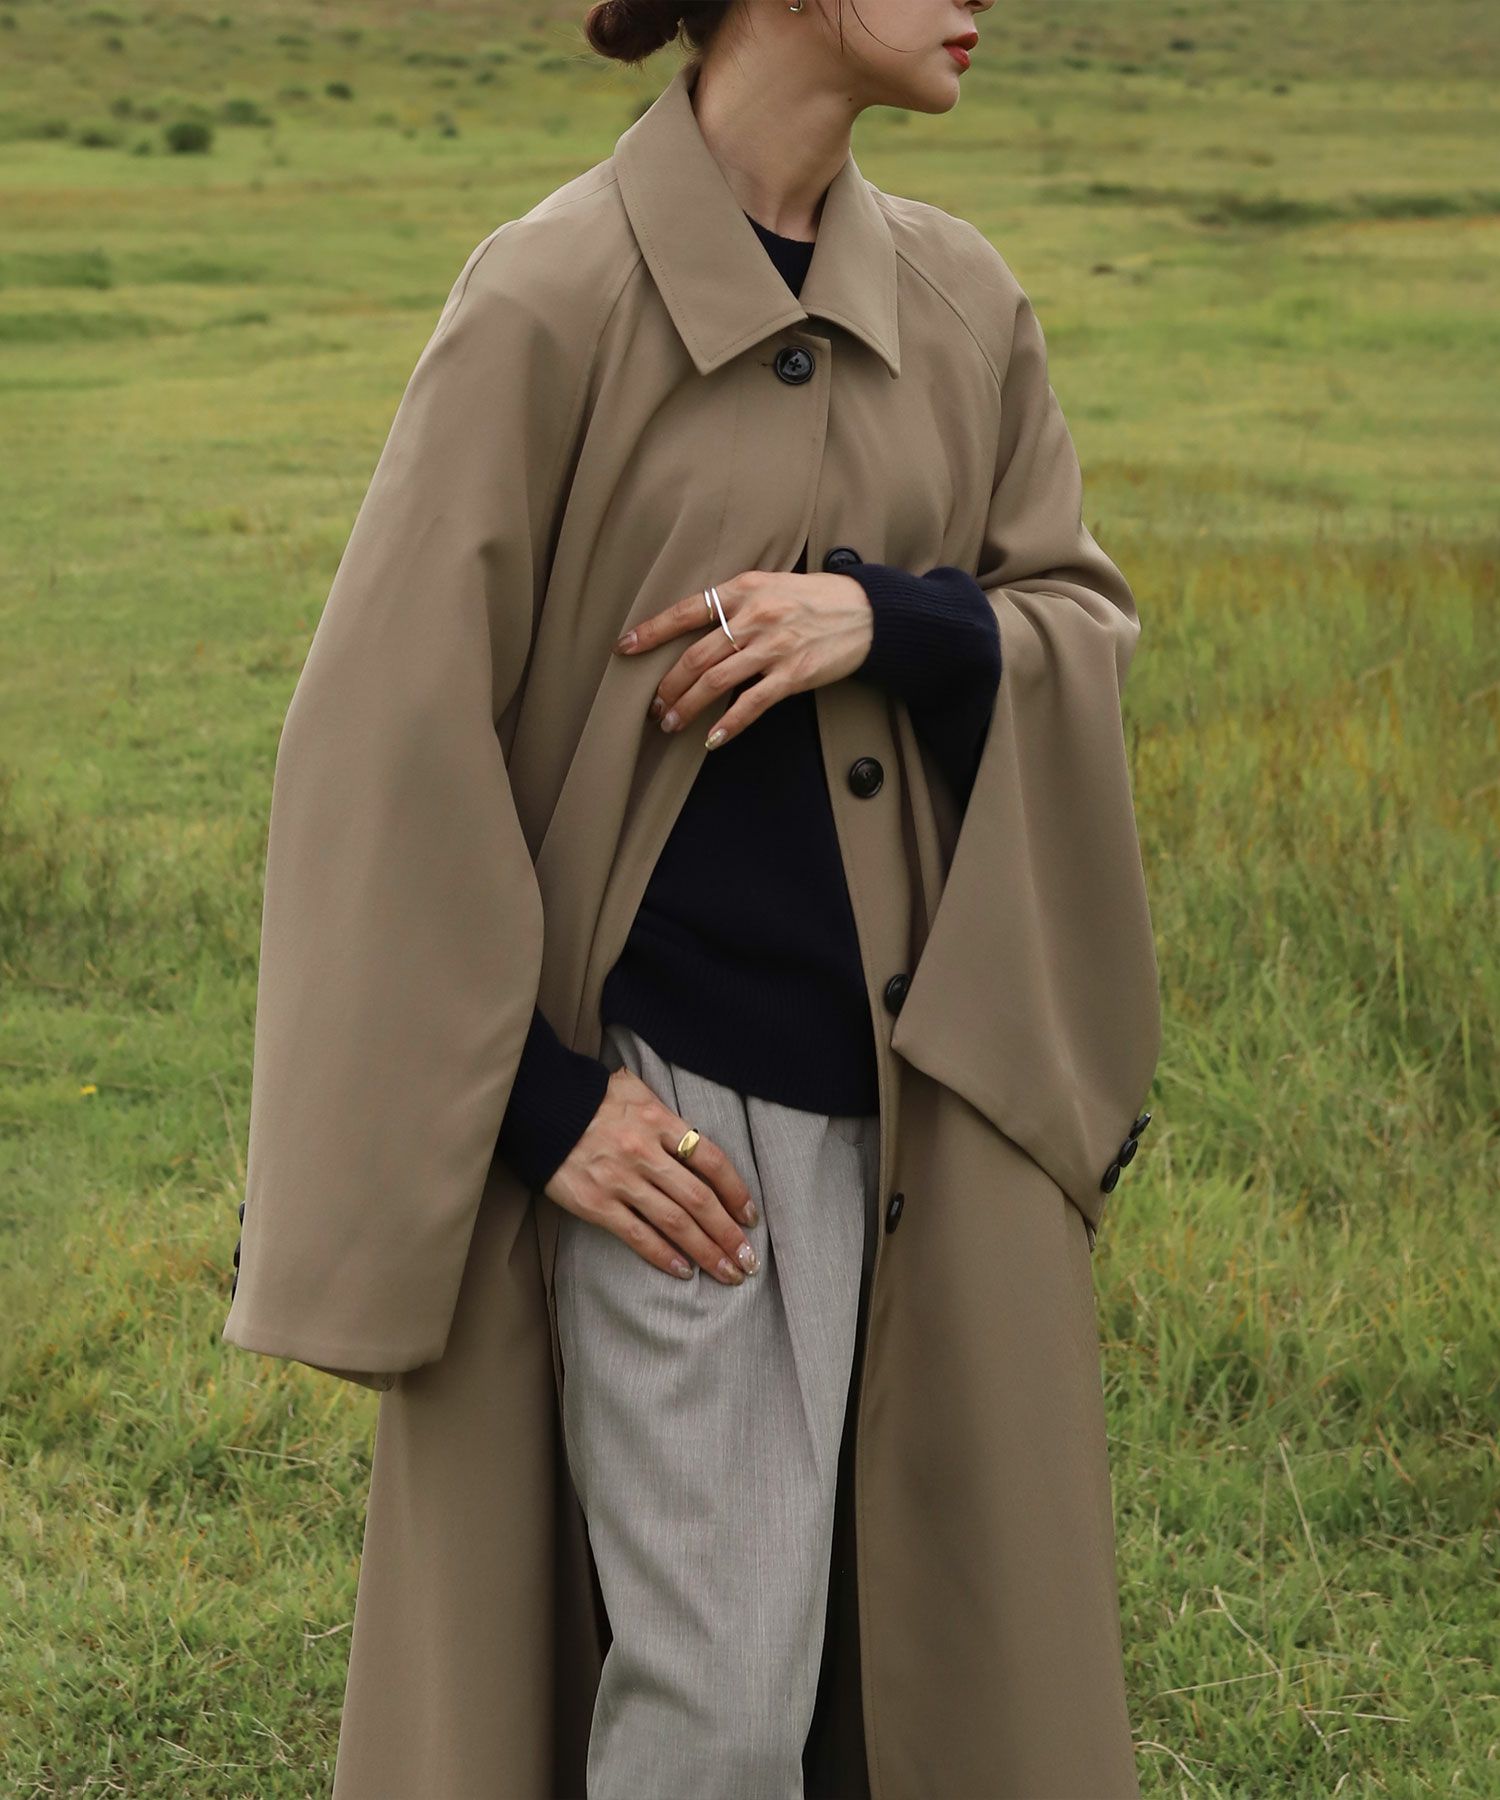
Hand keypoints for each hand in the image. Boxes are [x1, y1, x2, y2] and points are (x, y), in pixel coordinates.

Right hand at [542, 1063, 761, 1284]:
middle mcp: (644, 1152)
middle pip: (699, 1199)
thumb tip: (694, 1137)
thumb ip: (666, 1115)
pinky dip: (664, 1255)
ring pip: (674, 1222)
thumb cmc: (592, 1098)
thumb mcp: (635, 1092)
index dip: (736, 1191)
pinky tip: (684, 1270)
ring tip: (727, 1273)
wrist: (540, 1108)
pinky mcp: (596, 1203)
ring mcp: (620, 1180)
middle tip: (748, 1259)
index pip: (711, 1160)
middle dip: (728, 1233)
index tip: (750, 1217)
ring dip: (706, 1250)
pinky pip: (637, 1235)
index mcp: (659, 1122)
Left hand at [612, 569, 872, 749]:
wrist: (866, 611)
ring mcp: (774, 647)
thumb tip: (694, 627)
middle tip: (652, 706)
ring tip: (670, 724)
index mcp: (743, 590)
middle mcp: (755, 617)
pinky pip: (752, 704)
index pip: (686, 612)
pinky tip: (711, 739)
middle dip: (667, 685)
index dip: (652, 632)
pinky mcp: (794, 675)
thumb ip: (735, 602)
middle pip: (695, 656)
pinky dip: (728, 725)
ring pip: (716, 682)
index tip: (625, 648)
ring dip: (687, 707)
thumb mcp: (770, 585)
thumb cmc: (814, 598)